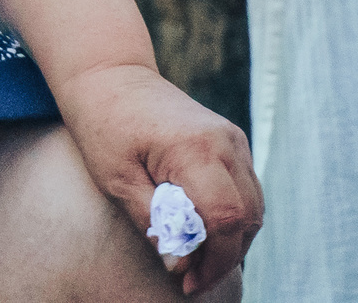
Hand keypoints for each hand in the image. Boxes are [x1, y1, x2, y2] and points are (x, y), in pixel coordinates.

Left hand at [55, 63, 261, 293]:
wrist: (110, 76)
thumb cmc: (104, 125)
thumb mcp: (116, 179)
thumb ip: (152, 222)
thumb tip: (180, 266)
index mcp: (195, 148)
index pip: (225, 219)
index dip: (212, 260)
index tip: (187, 282)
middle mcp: (225, 142)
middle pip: (247, 218)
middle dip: (224, 257)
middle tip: (191, 279)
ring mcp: (233, 139)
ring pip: (254, 207)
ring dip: (232, 240)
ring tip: (196, 260)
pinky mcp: (232, 141)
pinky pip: (246, 190)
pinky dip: (232, 217)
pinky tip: (202, 232)